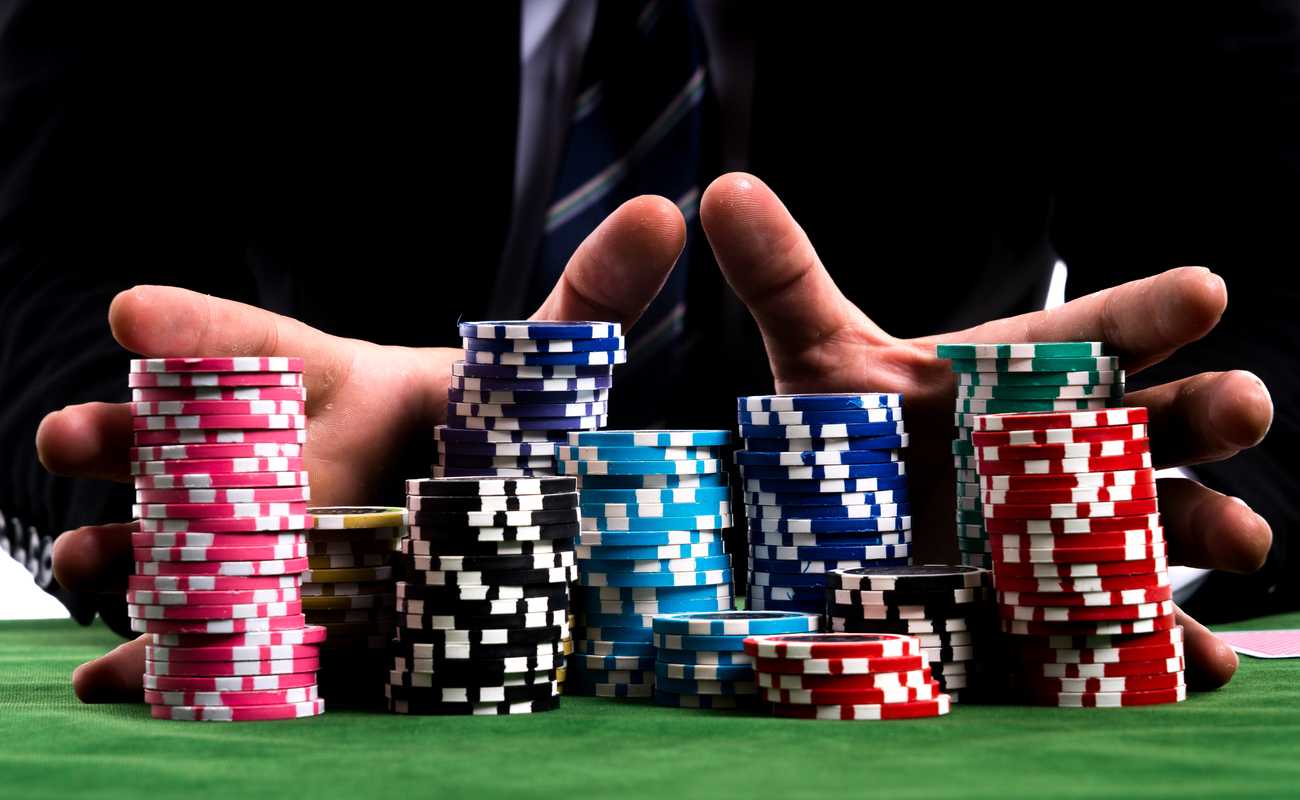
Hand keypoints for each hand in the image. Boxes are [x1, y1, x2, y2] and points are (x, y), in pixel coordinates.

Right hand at [39, 196, 687, 701]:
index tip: (132, 311)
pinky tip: (113, 680)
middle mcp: (276, 455)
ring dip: (116, 548)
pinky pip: (197, 643)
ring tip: (83, 561)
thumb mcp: (536, 378)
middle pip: (184, 445)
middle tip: (70, 435)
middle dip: (122, 439)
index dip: (198, 329)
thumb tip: (668, 210)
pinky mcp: (268, 622)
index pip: (256, 344)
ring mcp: (258, 537)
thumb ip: (591, 302)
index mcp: (332, 389)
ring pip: (169, 538)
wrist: (470, 534)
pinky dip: (152, 666)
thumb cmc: (484, 441)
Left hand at [700, 172, 1272, 690]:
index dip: (1151, 311)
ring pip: (1170, 521)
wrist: (840, 539)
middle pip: (1163, 420)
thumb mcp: (817, 358)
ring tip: (1240, 540)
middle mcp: (1072, 449)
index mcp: (1027, 376)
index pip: (1101, 330)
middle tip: (1241, 405)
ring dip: (1212, 527)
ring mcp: (1081, 534)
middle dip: (1210, 410)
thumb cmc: (851, 436)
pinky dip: (1172, 647)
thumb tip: (723, 190)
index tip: (1203, 291)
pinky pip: (1135, 628)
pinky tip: (1198, 659)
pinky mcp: (1069, 613)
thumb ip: (783, 280)